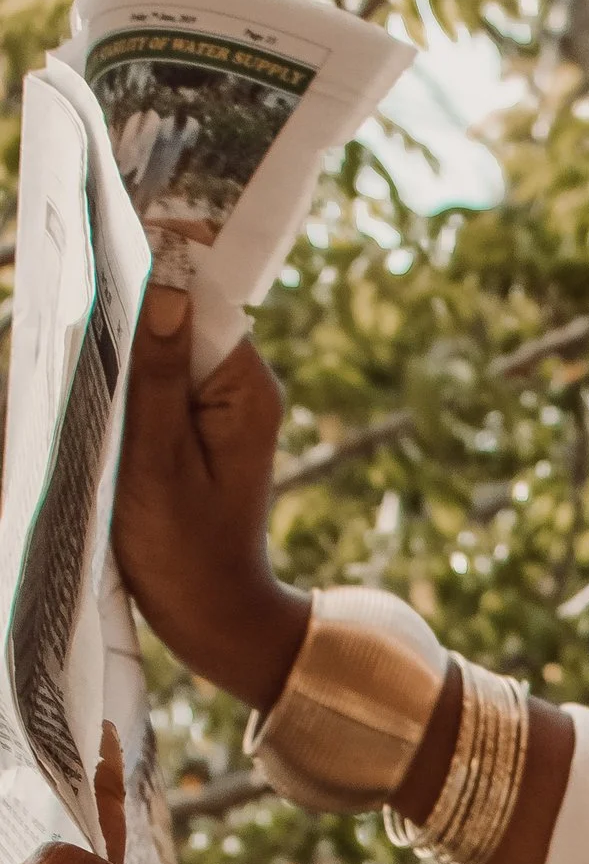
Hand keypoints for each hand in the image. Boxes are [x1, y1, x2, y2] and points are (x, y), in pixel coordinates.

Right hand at [111, 284, 308, 713]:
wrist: (213, 620)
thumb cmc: (183, 554)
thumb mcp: (157, 462)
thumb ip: (156, 375)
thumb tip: (164, 289)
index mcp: (245, 388)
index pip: (200, 297)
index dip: (153, 267)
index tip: (103, 243)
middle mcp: (240, 386)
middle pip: (179, 315)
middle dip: (127, 309)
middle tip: (69, 300)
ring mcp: (218, 405)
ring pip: (161, 348)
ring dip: (119, 350)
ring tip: (74, 351)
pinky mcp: (194, 426)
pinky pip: (156, 383)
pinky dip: (123, 386)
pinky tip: (91, 396)